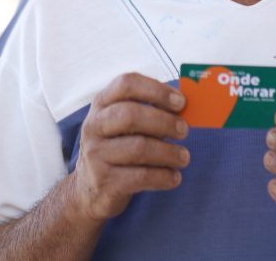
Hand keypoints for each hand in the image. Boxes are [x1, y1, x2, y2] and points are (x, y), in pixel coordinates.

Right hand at [69, 73, 189, 221]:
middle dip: (164, 121)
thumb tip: (187, 107)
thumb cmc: (118, 148)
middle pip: (131, 115)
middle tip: (184, 130)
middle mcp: (94, 126)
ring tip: (184, 157)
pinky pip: (141, 176)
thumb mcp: (125, 125)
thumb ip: (150, 112)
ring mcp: (96, 154)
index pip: (126, 84)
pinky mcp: (104, 181)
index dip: (157, 90)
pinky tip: (174, 177)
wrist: (88, 191)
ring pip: (139, 148)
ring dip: (169, 152)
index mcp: (102, 103)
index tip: (180, 102)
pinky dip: (163, 176)